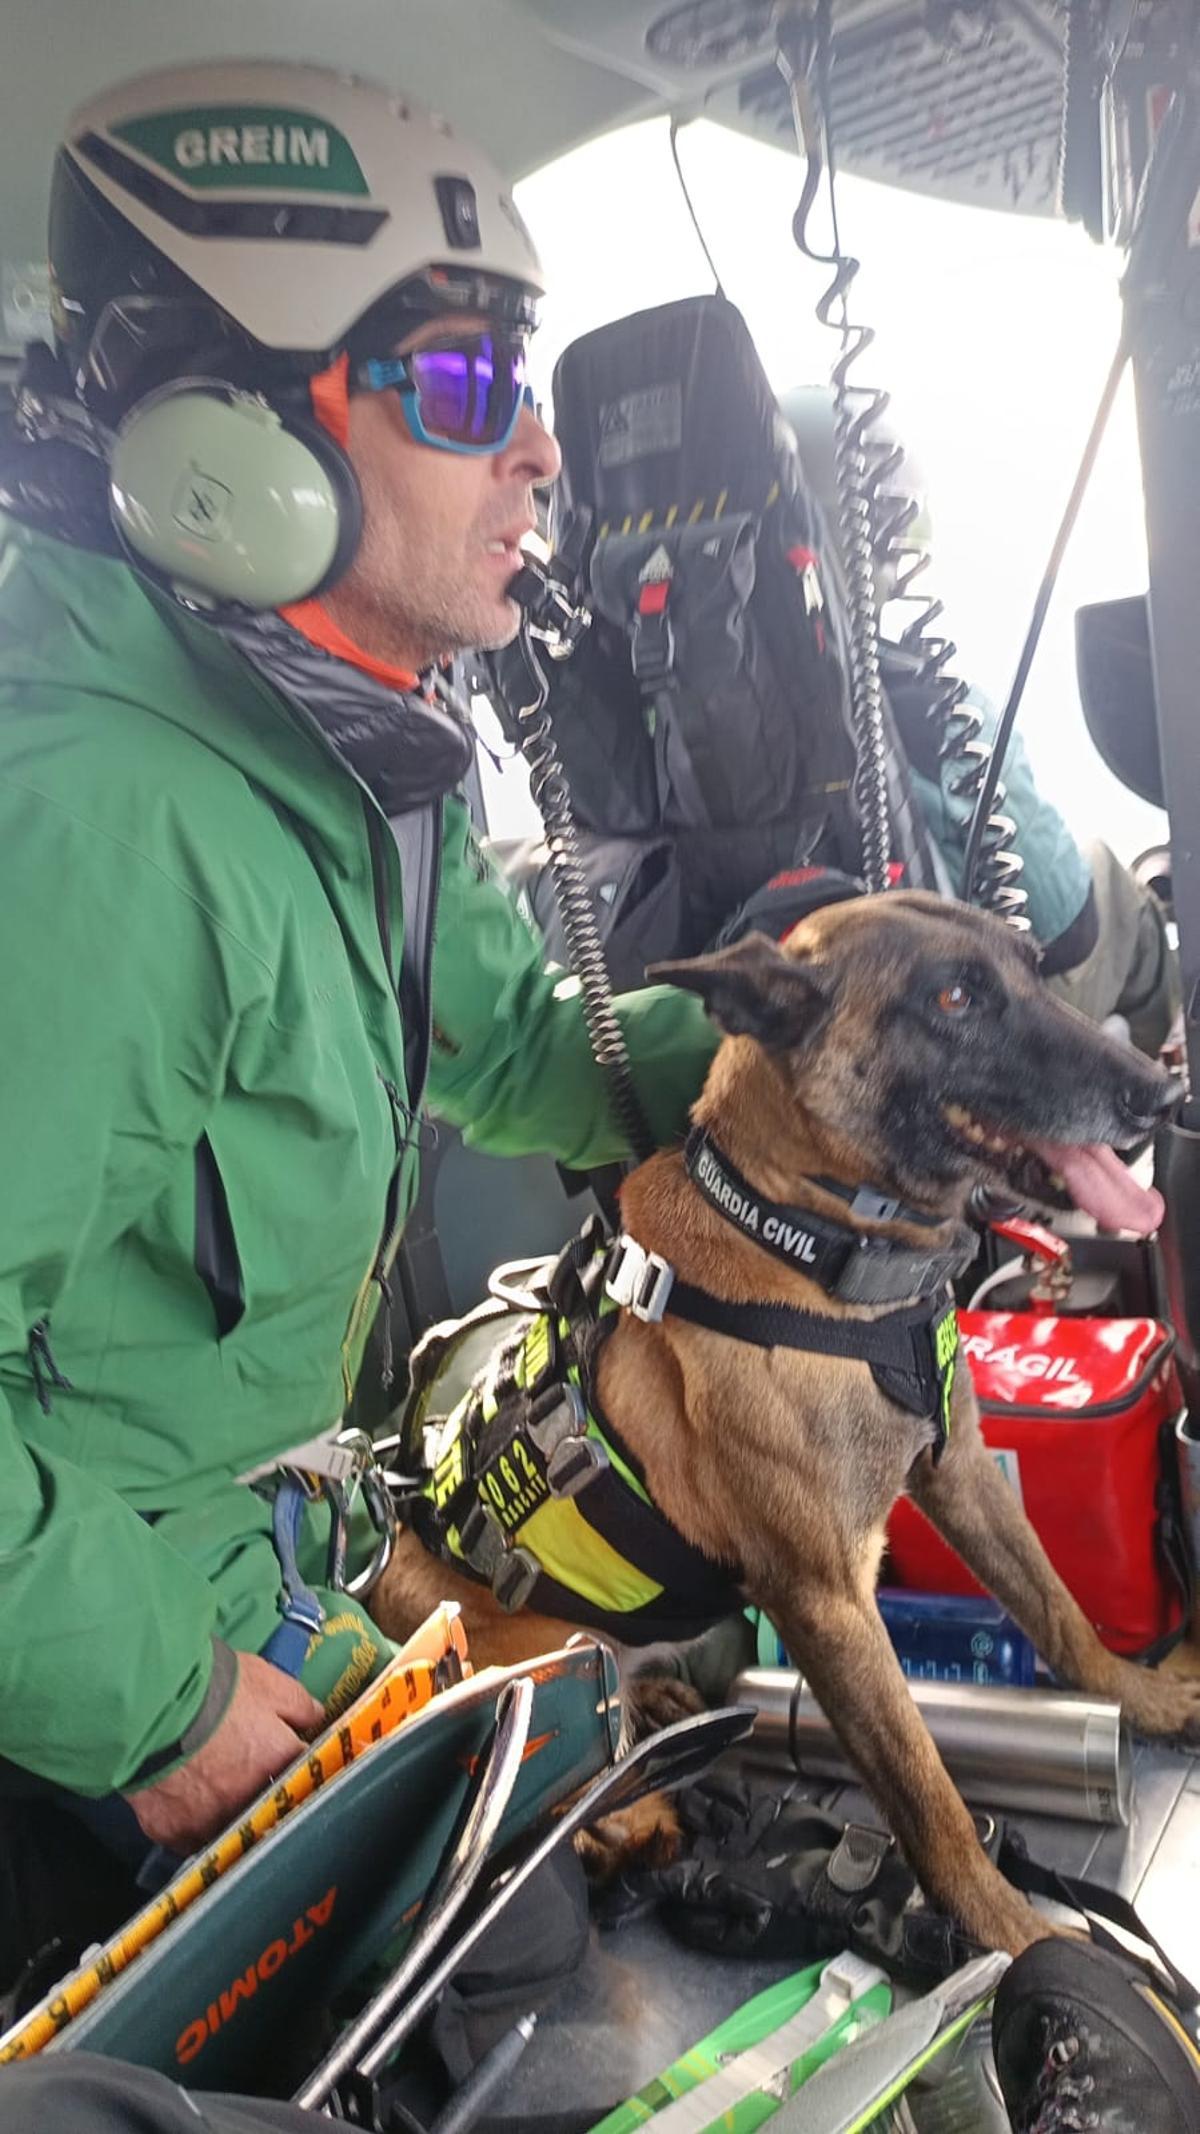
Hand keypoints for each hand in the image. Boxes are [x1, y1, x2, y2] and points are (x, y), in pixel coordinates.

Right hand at [123, 1651, 324, 1852]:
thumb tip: (316, 1718)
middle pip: (260, 1805)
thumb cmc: (214, 1689)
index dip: (291, 1764)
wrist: (151, 1707)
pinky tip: (182, 1799)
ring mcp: (209, 1823)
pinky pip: (186, 1834)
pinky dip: (187, 1821)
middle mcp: (248, 1804)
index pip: (300, 1775)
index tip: (284, 1758)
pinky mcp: (172, 1832)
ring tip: (209, 1784)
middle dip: (257, 1791)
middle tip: (242, 1767)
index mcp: (278, 1768)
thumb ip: (300, 1705)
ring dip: (223, 1811)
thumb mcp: (269, 1682)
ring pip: (223, 1825)